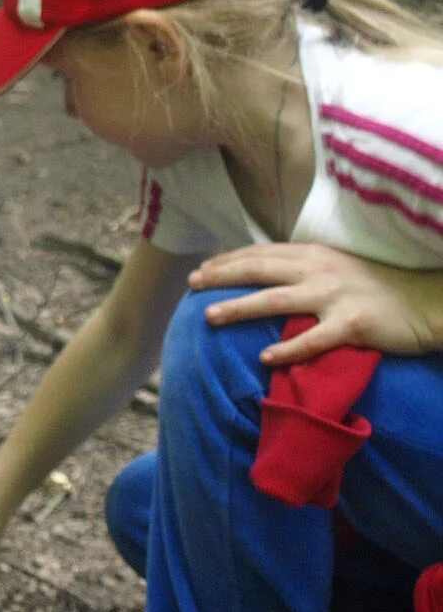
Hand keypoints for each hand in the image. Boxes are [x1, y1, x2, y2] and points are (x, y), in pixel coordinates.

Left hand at [189, 242, 441, 363]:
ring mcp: (335, 296)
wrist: (427, 301)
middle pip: (259, 270)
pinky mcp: (353, 324)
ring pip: (276, 300)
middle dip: (222, 276)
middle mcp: (319, 270)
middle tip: (193, 284)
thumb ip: (302, 266)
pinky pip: (314, 338)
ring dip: (239, 308)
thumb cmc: (377, 286)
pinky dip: (289, 348)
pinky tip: (265, 357)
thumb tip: (263, 271)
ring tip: (209, 316)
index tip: (201, 269)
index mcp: (314, 254)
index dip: (228, 260)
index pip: (261, 253)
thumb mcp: (336, 266)